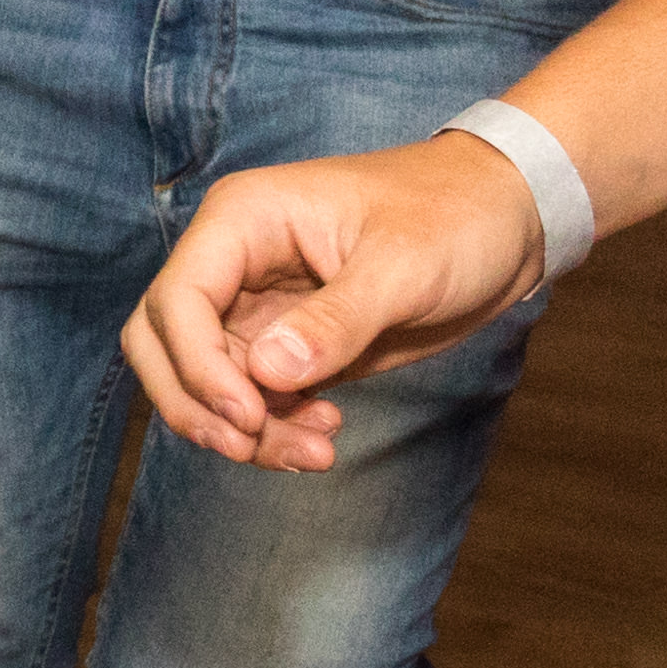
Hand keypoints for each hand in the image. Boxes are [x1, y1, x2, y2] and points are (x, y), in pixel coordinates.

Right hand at [123, 137, 549, 468]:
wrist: (504, 221)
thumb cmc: (454, 217)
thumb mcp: (402, 267)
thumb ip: (335, 320)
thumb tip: (267, 374)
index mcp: (244, 219)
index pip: (176, 299)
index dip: (197, 366)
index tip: (250, 416)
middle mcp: (236, 261)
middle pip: (162, 343)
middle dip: (197, 403)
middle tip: (252, 444)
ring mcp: (258, 305)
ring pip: (205, 381)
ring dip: (244, 428)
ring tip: (318, 450)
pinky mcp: (288, 342)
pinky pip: (251, 396)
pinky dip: (272, 430)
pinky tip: (325, 436)